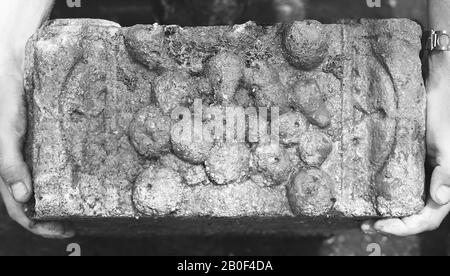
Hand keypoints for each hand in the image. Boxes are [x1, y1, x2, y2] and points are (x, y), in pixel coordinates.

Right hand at [0, 48, 73, 238]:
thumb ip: (9, 161)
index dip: (36, 223)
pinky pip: (56, 161)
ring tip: (83, 208)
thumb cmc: (5, 93)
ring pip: (45, 183)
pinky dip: (67, 174)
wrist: (16, 58)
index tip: (61, 231)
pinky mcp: (47, 137)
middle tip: (77, 224)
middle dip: (52, 218)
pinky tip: (85, 178)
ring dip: (60, 199)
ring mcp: (34, 151)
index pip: (17, 205)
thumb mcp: (5, 129)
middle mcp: (20, 162)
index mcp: (5, 165)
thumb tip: (22, 195)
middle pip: (33, 200)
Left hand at [362, 52, 449, 235]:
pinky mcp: (409, 168)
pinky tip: (368, 198)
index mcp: (445, 186)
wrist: (434, 95)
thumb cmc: (441, 119)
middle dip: (391, 226)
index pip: (426, 219)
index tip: (380, 226)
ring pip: (406, 207)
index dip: (403, 228)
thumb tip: (440, 199)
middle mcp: (433, 186)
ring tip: (364, 218)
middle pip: (414, 218)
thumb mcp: (444, 146)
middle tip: (364, 226)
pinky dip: (385, 199)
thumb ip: (446, 173)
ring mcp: (421, 178)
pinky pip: (399, 190)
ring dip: (387, 217)